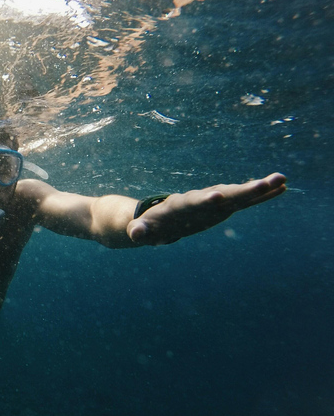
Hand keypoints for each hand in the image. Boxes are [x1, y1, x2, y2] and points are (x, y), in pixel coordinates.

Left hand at [127, 173, 286, 244]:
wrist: (156, 217)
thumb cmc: (148, 225)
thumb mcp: (141, 230)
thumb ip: (138, 231)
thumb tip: (134, 234)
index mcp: (181, 205)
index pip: (194, 201)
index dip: (205, 200)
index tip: (217, 196)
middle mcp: (201, 199)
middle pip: (224, 194)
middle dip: (243, 190)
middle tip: (264, 183)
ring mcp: (214, 202)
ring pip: (238, 194)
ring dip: (259, 189)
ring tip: (281, 180)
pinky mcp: (224, 207)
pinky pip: (245, 201)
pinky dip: (261, 195)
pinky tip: (281, 188)